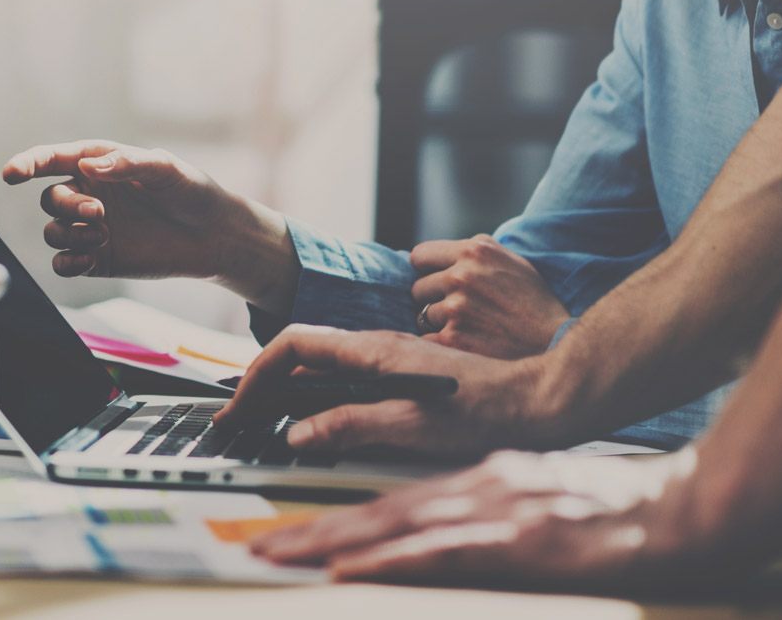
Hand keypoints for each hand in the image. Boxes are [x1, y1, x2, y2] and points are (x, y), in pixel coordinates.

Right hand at [1, 140, 296, 309]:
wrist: (213, 236)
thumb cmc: (191, 191)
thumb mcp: (165, 169)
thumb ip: (126, 164)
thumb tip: (87, 165)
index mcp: (99, 164)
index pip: (53, 160)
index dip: (28, 163)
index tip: (11, 173)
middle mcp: (89, 194)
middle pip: (51, 199)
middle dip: (68, 206)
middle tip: (100, 214)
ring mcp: (91, 228)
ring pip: (53, 232)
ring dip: (69, 235)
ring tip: (102, 236)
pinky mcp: (97, 258)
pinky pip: (63, 263)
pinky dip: (67, 263)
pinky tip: (89, 258)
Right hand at [217, 324, 561, 456]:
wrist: (543, 399)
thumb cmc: (488, 410)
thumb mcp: (413, 425)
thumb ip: (352, 424)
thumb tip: (299, 433)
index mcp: (374, 351)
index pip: (295, 347)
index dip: (259, 374)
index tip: (240, 405)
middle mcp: (379, 347)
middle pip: (302, 356)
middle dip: (263, 384)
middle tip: (238, 418)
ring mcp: (392, 359)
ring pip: (324, 366)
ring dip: (288, 390)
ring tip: (263, 419)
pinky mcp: (406, 375)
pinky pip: (347, 377)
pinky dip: (318, 395)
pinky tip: (318, 418)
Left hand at [251, 449, 718, 583]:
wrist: (700, 505)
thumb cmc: (639, 513)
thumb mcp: (558, 508)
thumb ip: (509, 520)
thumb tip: (470, 542)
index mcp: (493, 483)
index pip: (402, 503)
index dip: (345, 520)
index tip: (299, 535)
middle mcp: (486, 489)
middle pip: (383, 511)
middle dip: (316, 529)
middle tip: (262, 543)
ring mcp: (502, 513)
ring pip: (396, 527)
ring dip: (331, 543)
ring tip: (281, 554)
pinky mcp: (522, 541)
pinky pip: (440, 552)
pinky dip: (389, 560)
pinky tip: (351, 569)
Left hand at [411, 235, 568, 358]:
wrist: (553, 339)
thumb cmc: (532, 299)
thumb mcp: (510, 260)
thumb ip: (475, 250)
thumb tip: (441, 252)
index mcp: (473, 251)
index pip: (419, 256)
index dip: (425, 270)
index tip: (434, 280)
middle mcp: (460, 277)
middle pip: (418, 289)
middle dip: (432, 298)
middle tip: (457, 309)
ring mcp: (455, 309)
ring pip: (423, 316)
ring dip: (440, 323)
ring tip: (469, 327)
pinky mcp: (453, 338)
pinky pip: (426, 340)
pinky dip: (438, 344)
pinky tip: (463, 344)